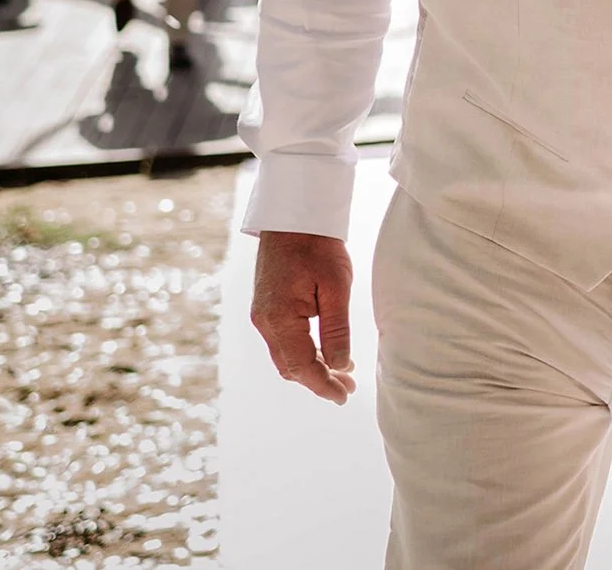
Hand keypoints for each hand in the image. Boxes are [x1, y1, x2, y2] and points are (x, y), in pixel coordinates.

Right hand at [251, 231, 356, 403]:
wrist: (293, 216)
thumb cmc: (318, 246)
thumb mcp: (336, 286)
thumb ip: (336, 330)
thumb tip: (339, 365)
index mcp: (279, 319)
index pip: (302, 366)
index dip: (323, 385)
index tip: (344, 396)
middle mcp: (264, 322)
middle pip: (290, 367)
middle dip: (319, 380)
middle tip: (348, 386)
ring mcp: (262, 315)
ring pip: (286, 356)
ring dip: (312, 367)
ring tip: (343, 372)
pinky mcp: (267, 308)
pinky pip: (284, 341)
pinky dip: (304, 352)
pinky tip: (326, 351)